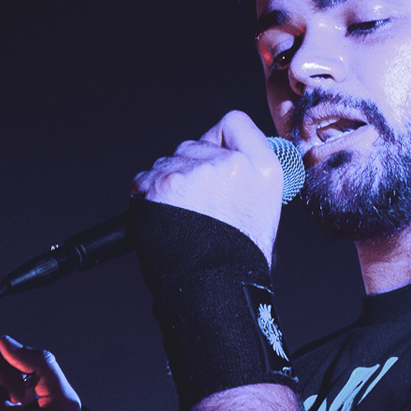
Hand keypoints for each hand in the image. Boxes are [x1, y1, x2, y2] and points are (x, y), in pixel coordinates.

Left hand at [132, 110, 285, 264]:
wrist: (213, 288)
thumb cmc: (237, 259)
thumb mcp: (264, 209)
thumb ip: (248, 175)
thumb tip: (225, 156)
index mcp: (263, 168)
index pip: (234, 123)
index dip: (220, 139)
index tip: (215, 156)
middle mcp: (230, 164)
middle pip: (195, 144)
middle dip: (190, 167)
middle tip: (196, 204)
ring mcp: (194, 172)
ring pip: (168, 161)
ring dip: (168, 183)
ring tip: (180, 217)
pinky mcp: (163, 184)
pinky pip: (145, 178)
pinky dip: (148, 196)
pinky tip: (163, 219)